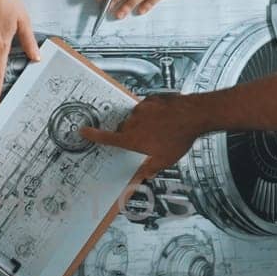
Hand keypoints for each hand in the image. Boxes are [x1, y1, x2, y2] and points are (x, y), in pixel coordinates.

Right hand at [79, 92, 203, 177]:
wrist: (193, 115)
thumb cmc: (178, 138)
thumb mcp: (164, 161)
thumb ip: (150, 169)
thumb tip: (144, 175)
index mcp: (131, 138)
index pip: (106, 138)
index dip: (93, 135)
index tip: (83, 131)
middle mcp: (133, 122)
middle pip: (124, 129)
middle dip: (131, 135)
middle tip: (145, 141)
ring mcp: (142, 109)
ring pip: (136, 117)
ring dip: (144, 123)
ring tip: (160, 130)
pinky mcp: (152, 99)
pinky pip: (147, 107)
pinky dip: (153, 113)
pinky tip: (165, 120)